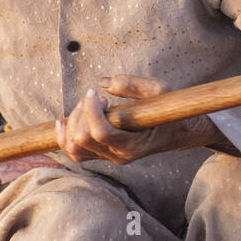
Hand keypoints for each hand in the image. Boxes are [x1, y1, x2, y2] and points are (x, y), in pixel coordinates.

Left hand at [54, 74, 223, 164]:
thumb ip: (133, 84)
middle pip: (83, 140)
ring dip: (72, 123)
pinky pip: (75, 152)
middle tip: (93, 97)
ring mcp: (109, 158)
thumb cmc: (168, 110)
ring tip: (83, 106)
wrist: (176, 132)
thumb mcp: (160, 90)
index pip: (101, 133)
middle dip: (81, 113)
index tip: (94, 93)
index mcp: (134, 145)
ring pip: (74, 148)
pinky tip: (64, 121)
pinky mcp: (102, 155)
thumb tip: (102, 83)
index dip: (91, 110)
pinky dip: (65, 136)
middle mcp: (119, 156)